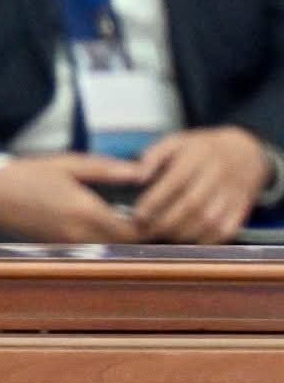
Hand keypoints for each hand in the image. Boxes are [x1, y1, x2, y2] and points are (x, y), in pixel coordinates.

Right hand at [0, 153, 145, 242]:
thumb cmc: (30, 173)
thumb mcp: (69, 163)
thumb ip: (106, 169)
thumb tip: (140, 172)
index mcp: (85, 210)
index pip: (134, 229)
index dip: (151, 222)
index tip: (162, 208)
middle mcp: (81, 234)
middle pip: (126, 244)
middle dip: (142, 232)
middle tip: (156, 216)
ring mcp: (71, 245)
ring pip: (112, 249)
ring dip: (126, 239)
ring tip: (137, 221)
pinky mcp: (63, 249)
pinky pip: (96, 250)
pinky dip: (108, 242)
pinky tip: (111, 227)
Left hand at [131, 126, 269, 243]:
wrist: (246, 153)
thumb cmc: (201, 149)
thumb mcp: (175, 142)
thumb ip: (153, 156)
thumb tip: (137, 177)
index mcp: (199, 156)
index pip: (175, 183)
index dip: (154, 202)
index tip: (137, 215)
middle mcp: (218, 175)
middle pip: (191, 206)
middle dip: (164, 222)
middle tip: (144, 231)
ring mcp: (233, 194)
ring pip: (207, 222)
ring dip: (181, 234)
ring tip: (160, 236)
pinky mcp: (242, 210)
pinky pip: (224, 232)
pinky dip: (204, 240)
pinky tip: (185, 240)